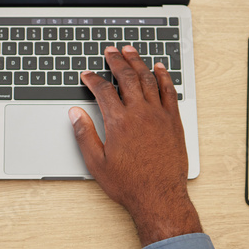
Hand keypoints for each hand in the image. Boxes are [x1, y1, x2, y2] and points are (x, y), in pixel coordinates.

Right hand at [70, 45, 201, 246]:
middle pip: (126, 77)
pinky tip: (159, 68)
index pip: (102, 91)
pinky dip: (164, 76)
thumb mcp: (97, 163)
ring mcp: (159, 115)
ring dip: (138, 62)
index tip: (87, 75)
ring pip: (148, 79)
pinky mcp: (173, 121)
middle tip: (110, 51)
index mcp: (119, 122)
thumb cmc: (129, 184)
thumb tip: (75, 114)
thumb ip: (84, 135)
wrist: (159, 197)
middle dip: (116, 61)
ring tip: (130, 51)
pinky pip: (169, 91)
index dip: (92, 80)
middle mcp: (140, 113)